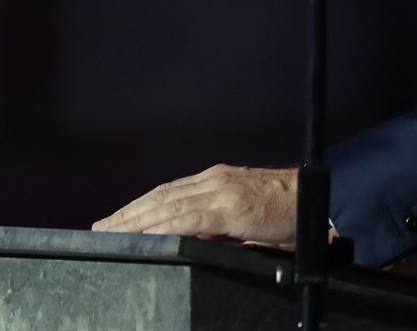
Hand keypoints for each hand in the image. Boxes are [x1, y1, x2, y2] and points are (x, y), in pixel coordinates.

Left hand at [91, 164, 297, 242]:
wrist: (315, 198)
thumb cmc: (286, 208)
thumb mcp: (244, 211)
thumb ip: (217, 221)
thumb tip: (192, 236)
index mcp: (215, 180)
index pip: (167, 191)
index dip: (139, 205)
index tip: (116, 218)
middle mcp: (213, 180)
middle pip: (160, 196)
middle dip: (128, 213)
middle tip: (100, 227)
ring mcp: (221, 192)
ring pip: (168, 204)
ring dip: (137, 220)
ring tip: (113, 232)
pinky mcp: (231, 208)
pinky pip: (192, 218)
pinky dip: (167, 225)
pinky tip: (149, 234)